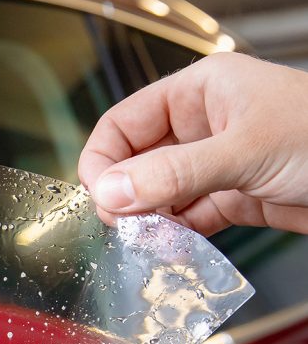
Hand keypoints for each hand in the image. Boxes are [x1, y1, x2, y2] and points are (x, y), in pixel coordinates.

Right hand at [78, 52, 307, 234]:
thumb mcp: (243, 151)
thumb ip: (172, 175)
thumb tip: (110, 194)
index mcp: (198, 93)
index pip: (123, 124)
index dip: (103, 161)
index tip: (100, 199)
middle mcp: (200, 126)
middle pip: (136, 163)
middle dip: (124, 196)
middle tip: (120, 227)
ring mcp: (214, 164)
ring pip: (158, 195)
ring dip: (147, 221)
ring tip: (143, 243)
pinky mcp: (230, 198)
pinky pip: (186, 219)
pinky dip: (174, 238)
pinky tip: (169, 250)